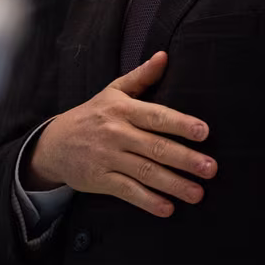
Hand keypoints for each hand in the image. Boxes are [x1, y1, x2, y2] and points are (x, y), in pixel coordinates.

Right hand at [26, 51, 215, 217]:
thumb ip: (142, 76)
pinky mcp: (100, 179)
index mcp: (122, 109)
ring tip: (197, 193)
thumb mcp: (113, 91)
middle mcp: (116, 133)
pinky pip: (127, 191)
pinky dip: (148, 201)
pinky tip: (167, 208)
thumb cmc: (92, 114)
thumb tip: (164, 56)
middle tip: (210, 168)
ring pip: (145, 172)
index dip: (180, 123)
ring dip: (173, 184)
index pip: (155, 115)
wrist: (54, 143)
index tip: (203, 132)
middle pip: (155, 147)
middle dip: (184, 159)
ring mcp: (107, 157)